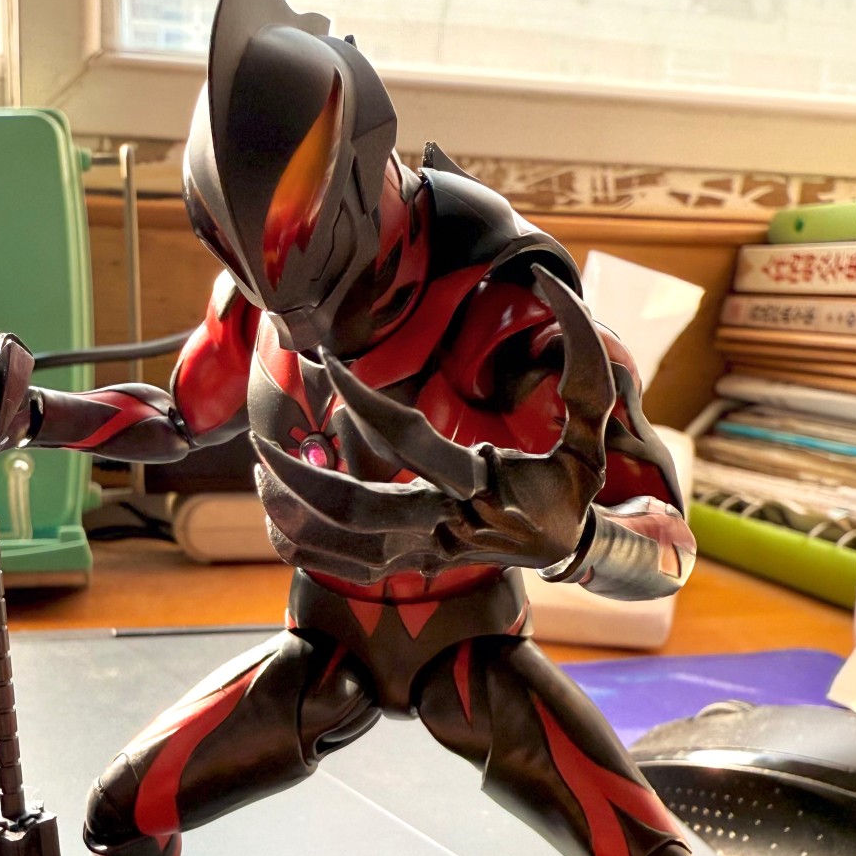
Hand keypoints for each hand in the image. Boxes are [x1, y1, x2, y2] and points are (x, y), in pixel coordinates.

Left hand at [252, 268, 615, 583]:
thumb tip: (556, 287)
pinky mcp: (419, 565)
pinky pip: (350, 568)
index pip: (409, 440)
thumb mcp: (595, 421)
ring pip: (344, 546)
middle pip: (357, 510)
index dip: (363, 400)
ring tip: (263, 470)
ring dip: (296, 512)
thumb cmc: (578, 476)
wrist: (575, 546)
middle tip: (260, 440)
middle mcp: (450, 525)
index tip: (327, 363)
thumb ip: (583, 356)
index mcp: (485, 485)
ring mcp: (431, 552)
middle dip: (301, 476)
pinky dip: (309, 546)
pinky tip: (279, 519)